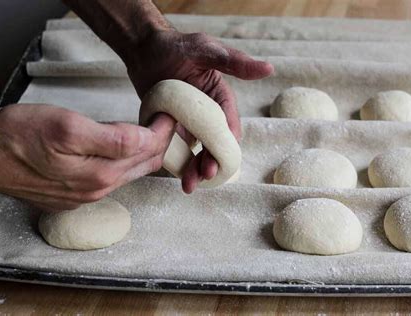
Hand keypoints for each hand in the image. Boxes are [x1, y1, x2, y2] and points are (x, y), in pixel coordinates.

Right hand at [0, 104, 174, 210]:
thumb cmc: (20, 137)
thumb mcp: (69, 127)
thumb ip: (114, 138)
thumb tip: (147, 140)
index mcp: (102, 173)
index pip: (149, 151)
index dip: (163, 130)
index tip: (169, 113)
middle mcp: (98, 190)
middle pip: (144, 166)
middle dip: (160, 143)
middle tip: (165, 120)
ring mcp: (86, 196)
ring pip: (129, 173)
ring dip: (144, 153)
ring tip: (149, 131)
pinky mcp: (74, 196)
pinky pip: (111, 179)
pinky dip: (124, 162)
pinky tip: (121, 149)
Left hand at [125, 30, 273, 192]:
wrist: (143, 50)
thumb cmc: (176, 45)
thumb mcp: (206, 50)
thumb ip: (234, 62)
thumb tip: (268, 68)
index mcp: (220, 100)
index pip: (229, 127)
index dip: (227, 146)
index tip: (222, 161)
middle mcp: (206, 115)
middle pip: (212, 145)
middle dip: (210, 163)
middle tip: (203, 177)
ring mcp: (187, 123)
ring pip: (195, 152)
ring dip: (194, 169)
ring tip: (188, 186)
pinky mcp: (169, 128)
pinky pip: (175, 149)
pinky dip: (176, 163)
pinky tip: (173, 176)